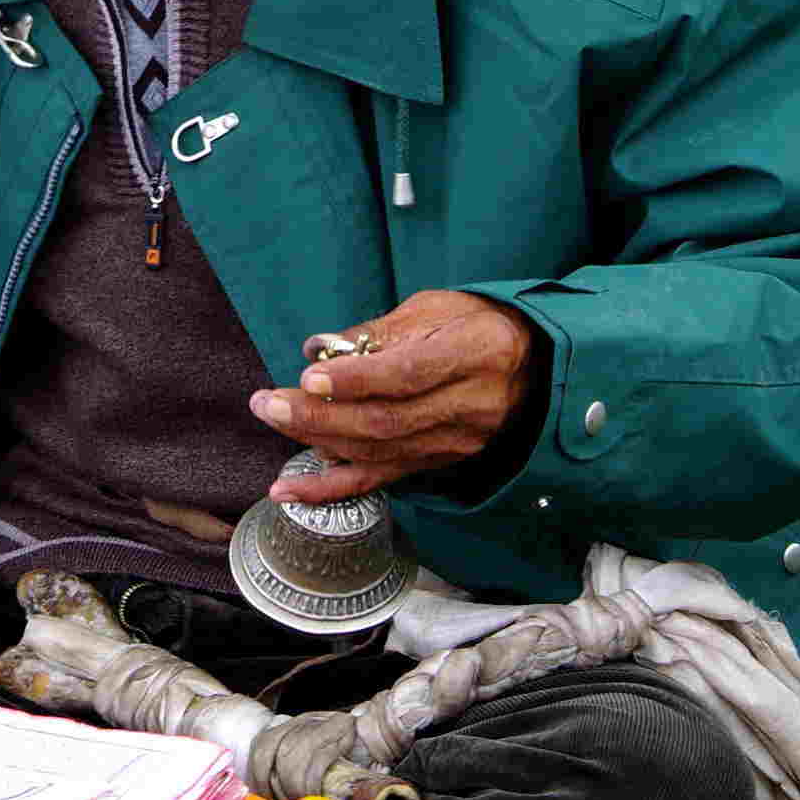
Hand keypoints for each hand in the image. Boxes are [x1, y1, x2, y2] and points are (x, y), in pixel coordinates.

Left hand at [248, 290, 542, 502]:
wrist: (530, 365)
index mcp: (476, 353)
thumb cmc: (475, 326)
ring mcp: (454, 442)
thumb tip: (318, 349)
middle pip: (386, 420)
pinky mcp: (436, 463)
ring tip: (272, 420)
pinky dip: (329, 488)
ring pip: (378, 452)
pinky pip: (379, 480)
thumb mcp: (435, 309)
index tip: (309, 378)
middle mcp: (469, 405)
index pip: (408, 375)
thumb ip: (379, 332)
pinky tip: (288, 490)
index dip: (356, 381)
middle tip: (270, 402)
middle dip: (320, 415)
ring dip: (317, 441)